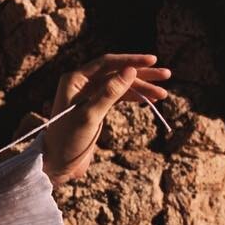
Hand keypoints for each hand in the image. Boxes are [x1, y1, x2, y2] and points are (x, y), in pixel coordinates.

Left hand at [42, 52, 170, 186]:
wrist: (57, 163)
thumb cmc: (68, 140)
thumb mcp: (90, 116)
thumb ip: (110, 92)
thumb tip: (130, 71)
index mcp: (74, 80)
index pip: (107, 63)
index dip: (131, 61)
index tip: (153, 61)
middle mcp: (80, 84)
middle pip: (116, 72)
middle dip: (141, 75)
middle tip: (166, 75)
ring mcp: (88, 95)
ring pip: (120, 85)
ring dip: (141, 88)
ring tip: (163, 94)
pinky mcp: (95, 107)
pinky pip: (117, 97)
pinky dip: (133, 98)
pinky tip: (149, 100)